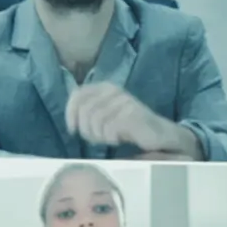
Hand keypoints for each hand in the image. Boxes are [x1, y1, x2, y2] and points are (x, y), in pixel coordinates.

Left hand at [64, 82, 178, 153]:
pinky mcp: (132, 113)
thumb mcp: (103, 117)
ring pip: (95, 121)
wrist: (156, 134)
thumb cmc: (126, 127)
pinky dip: (110, 138)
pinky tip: (118, 139)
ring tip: (109, 138)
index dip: (70, 113)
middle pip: (84, 111)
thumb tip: (71, 121)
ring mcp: (123, 100)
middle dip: (86, 130)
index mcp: (104, 87)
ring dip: (99, 136)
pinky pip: (109, 128)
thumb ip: (87, 113)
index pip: (77, 95)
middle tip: (97, 139)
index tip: (72, 130)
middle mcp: (113, 90)